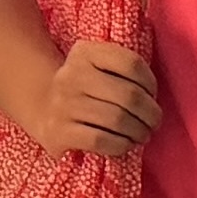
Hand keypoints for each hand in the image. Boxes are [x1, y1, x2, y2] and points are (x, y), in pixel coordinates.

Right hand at [35, 40, 160, 156]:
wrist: (42, 107)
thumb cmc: (84, 89)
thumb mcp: (97, 66)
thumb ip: (124, 70)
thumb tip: (153, 99)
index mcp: (85, 53)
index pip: (131, 64)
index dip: (151, 83)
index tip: (152, 96)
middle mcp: (71, 75)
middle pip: (129, 95)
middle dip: (150, 113)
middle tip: (154, 123)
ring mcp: (63, 104)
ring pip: (118, 119)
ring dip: (138, 131)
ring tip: (142, 135)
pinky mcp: (58, 132)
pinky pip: (101, 140)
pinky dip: (120, 145)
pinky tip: (125, 144)